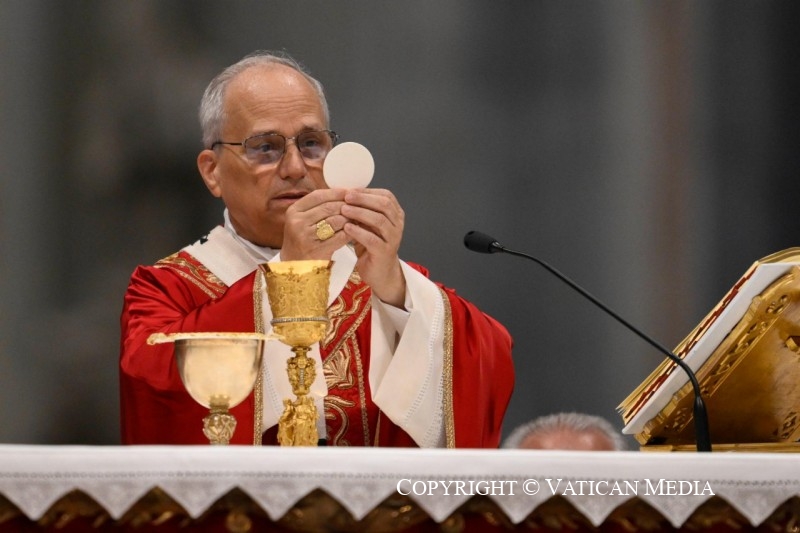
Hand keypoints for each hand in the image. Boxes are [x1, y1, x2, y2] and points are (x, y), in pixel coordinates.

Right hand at [280, 189, 350, 260]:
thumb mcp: (303, 220)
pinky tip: (354, 232)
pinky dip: (349, 233)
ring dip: (349, 219)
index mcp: (293, 211)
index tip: (349, 191)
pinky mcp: (317, 250)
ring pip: (335, 220)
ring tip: (356, 219)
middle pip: (328, 207)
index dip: (336, 192)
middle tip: (358, 206)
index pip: (318, 195)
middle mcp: (297, 222)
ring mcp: (305, 237)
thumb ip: (318, 206)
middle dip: (346, 206)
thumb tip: (344, 192)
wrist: (296, 267)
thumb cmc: (304, 241)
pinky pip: (340, 237)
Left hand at [341, 188, 405, 307]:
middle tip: (346, 197)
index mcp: (396, 214)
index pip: (385, 196)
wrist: (380, 272)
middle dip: (363, 199)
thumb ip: (362, 210)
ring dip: (360, 213)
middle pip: (384, 205)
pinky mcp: (385, 252)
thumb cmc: (371, 246)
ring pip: (379, 220)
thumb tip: (345, 193)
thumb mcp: (367, 224)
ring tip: (344, 210)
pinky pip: (372, 239)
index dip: (367, 191)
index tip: (349, 190)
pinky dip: (358, 231)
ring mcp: (393, 239)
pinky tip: (347, 227)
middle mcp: (398, 224)